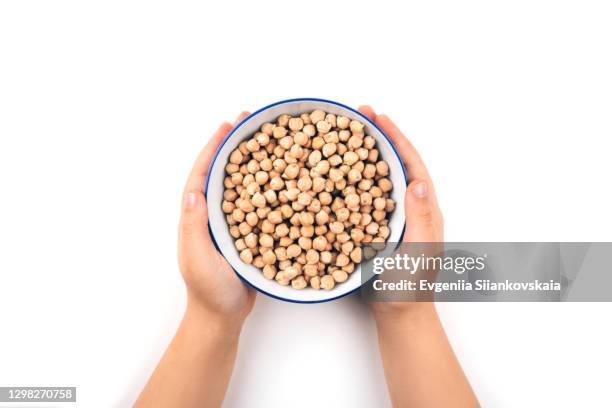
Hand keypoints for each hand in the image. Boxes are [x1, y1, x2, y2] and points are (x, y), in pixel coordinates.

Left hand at [179, 112, 255, 323]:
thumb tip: (194, 192)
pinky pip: (260, 203)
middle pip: (224, 172)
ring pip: (243, 184)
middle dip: (235, 145)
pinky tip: (285, 176)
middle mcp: (213, 214)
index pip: (203, 174)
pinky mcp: (249, 232)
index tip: (226, 126)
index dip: (214, 148)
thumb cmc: (208, 290)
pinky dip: (270, 186)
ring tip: (269, 139)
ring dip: (253, 160)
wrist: (222, 316)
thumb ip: (194, 227)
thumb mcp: (198, 258)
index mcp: (197, 216)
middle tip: (250, 122)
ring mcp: (231, 222)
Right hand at [358, 106, 443, 315]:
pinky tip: (330, 171)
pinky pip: (360, 195)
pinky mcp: (372, 225)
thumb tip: (417, 183)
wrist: (399, 312)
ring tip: (341, 133)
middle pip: (392, 162)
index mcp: (422, 207)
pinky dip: (347, 177)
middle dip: (376, 135)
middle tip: (356, 114)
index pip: (410, 163)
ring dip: (360, 152)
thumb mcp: (421, 253)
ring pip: (374, 175)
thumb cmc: (411, 287)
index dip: (395, 137)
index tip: (378, 116)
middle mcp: (406, 206)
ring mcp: (388, 215)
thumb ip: (422, 220)